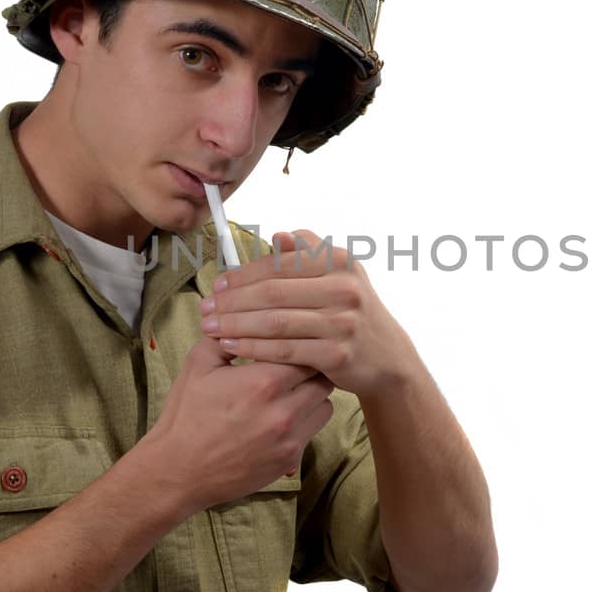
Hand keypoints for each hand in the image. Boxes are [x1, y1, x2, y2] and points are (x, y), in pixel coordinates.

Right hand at [143, 335, 334, 512]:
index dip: (299, 344)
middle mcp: (283, 411)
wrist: (178, 471)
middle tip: (294, 364)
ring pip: (326, 405)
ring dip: (313, 395)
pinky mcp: (290, 459)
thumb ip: (227, 334)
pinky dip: (305, 420)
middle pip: (323, 377)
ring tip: (290, 391)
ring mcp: (290, 438)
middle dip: (310, 367)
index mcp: (263, 382)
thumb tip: (244, 312)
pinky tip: (282, 416)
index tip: (289, 343)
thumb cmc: (186, 415)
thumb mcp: (198, 365)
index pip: (305, 350)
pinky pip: (314, 431)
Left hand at [199, 230, 415, 396]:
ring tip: (210, 327)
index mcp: (339, 261)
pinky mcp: (337, 355)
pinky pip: (284, 351)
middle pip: (272, 293)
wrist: (386, 355)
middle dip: (232, 301)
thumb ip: (308, 251)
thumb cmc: (351, 308)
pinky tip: (231, 346)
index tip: (216, 284)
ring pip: (275, 323)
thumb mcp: (339, 272)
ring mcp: (342, 323)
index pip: (279, 264)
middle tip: (205, 308)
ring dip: (235, 325)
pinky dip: (253, 348)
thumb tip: (277, 236)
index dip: (243, 275)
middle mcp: (344, 288)